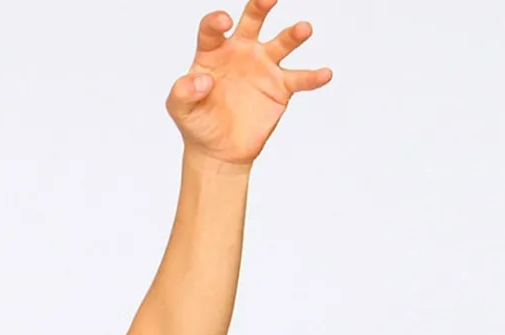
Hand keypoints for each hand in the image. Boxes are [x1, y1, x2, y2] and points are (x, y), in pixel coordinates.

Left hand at [166, 3, 330, 166]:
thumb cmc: (197, 123)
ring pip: (281, 43)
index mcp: (214, 51)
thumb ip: (183, 92)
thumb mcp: (180, 109)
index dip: (216, 22)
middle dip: (260, 5)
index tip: (224, 22)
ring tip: (303, 29)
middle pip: (253, 20)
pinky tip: (324, 74)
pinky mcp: (280, 87)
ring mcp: (264, 66)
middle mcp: (242, 51)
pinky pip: (300, 79)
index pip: (213, 29)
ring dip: (293, 35)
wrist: (218, 151)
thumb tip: (202, 81)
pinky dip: (313, 77)